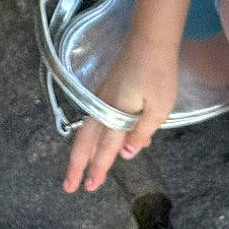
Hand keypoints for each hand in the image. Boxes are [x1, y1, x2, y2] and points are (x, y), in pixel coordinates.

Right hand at [61, 40, 179, 193]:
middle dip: (77, 165)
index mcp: (117, 113)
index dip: (98, 169)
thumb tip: (126, 153)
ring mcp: (102, 97)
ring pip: (86, 130)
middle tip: (68, 186)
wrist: (149, 41)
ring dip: (80, 152)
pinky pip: (93, 119)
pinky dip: (88, 136)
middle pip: (85, 141)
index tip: (88, 187)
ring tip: (75, 170)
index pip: (105, 148)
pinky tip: (94, 142)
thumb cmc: (158, 74)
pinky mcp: (105, 90)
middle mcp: (104, 107)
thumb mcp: (159, 108)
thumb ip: (142, 131)